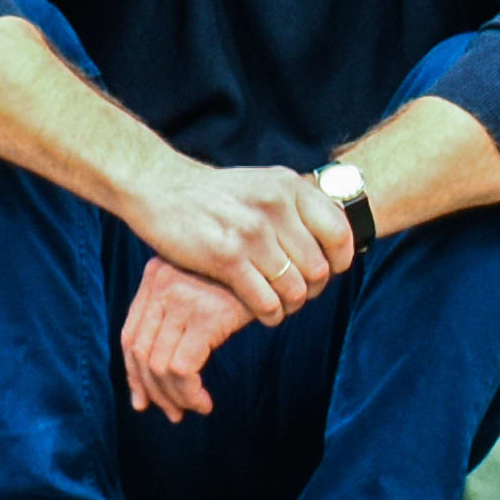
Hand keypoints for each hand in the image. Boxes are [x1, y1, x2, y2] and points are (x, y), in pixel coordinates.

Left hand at [119, 254, 256, 420]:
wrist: (282, 271)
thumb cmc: (242, 290)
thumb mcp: (198, 297)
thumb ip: (169, 328)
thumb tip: (141, 393)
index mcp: (155, 274)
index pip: (129, 335)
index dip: (134, 374)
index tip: (144, 401)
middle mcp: (162, 281)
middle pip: (141, 352)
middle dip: (153, 391)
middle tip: (173, 413)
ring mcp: (182, 296)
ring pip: (160, 365)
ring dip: (174, 397)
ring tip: (193, 408)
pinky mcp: (206, 315)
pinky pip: (184, 369)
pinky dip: (189, 394)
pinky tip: (204, 403)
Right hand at [128, 161, 353, 329]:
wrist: (159, 188)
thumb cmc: (215, 194)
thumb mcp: (262, 185)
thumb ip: (296, 206)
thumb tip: (336, 239)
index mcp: (289, 186)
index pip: (339, 233)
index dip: (339, 261)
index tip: (328, 272)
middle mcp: (275, 206)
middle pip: (318, 268)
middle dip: (312, 289)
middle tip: (298, 293)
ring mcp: (251, 232)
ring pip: (294, 289)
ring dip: (290, 305)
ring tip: (280, 304)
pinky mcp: (226, 258)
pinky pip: (266, 302)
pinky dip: (270, 315)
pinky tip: (264, 312)